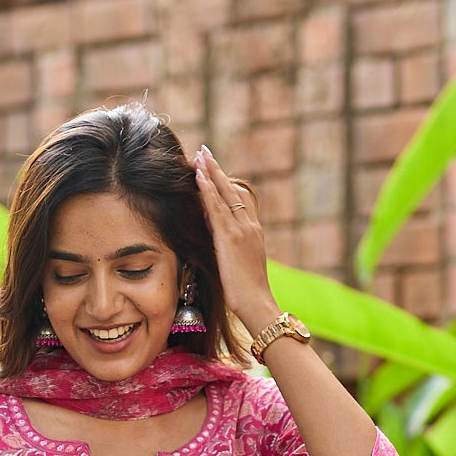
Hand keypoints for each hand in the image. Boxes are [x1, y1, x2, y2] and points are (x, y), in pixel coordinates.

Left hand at [193, 144, 278, 336]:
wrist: (257, 304)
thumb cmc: (248, 294)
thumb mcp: (240, 264)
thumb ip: (229, 246)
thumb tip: (214, 234)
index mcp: (253, 232)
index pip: (239, 200)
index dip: (225, 183)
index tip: (214, 170)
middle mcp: (250, 226)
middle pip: (232, 189)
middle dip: (217, 170)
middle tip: (204, 152)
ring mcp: (241, 230)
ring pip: (224, 194)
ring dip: (210, 173)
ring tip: (199, 156)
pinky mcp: (230, 238)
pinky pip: (217, 208)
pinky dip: (207, 190)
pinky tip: (198, 177)